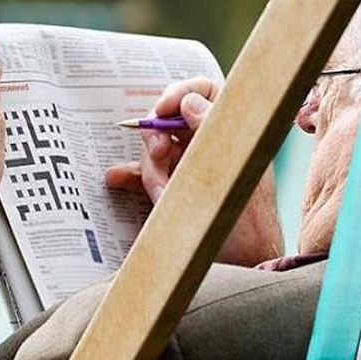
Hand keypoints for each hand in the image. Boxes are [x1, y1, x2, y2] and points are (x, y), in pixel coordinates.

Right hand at [105, 76, 282, 265]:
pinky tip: (116, 179)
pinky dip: (132, 177)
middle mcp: (212, 145)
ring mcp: (192, 168)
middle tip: (161, 156)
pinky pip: (148, 175)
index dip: (179, 93)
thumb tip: (189, 101)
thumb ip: (209, 132)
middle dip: (158, 140)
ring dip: (151, 172)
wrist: (242, 267)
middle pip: (171, 122)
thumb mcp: (227, 172)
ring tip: (163, 198)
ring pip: (157, 152)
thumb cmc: (244, 224)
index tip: (161, 109)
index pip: (206, 92)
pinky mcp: (177, 190)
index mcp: (233, 133)